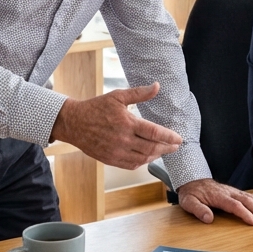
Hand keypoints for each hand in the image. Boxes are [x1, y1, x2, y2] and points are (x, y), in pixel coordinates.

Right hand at [50, 83, 181, 168]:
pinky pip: (131, 165)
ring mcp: (117, 152)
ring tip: (163, 150)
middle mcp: (123, 140)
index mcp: (127, 123)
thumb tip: (157, 86)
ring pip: (143, 158)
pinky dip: (143, 162)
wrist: (74, 123)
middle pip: (152, 148)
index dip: (169, 136)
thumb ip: (139, 93)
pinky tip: (147, 156)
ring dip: (156, 155)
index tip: (179, 138)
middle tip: (175, 146)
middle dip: (167, 148)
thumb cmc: (96, 108)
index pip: (154, 132)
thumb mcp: (117, 96)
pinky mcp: (111, 160)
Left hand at [177, 179, 252, 225]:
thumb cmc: (191, 193)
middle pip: (247, 201)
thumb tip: (208, 218)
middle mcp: (229, 192)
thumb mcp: (188, 202)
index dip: (245, 214)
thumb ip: (198, 209)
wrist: (192, 180)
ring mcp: (233, 191)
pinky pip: (250, 195)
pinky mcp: (235, 192)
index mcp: (219, 196)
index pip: (235, 205)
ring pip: (251, 197)